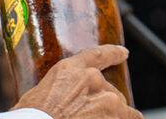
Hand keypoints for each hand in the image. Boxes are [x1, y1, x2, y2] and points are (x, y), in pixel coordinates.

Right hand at [12, 44, 140, 118]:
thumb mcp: (37, 96)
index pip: (97, 55)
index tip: (123, 53)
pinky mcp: (116, 117)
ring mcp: (108, 100)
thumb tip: (57, 100)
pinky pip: (132, 118)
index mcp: (70, 70)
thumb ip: (57, 91)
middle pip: (110, 90)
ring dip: (113, 116)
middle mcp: (92, 80)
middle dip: (103, 104)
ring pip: (122, 108)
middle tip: (90, 116)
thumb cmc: (33, 117)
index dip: (112, 53)